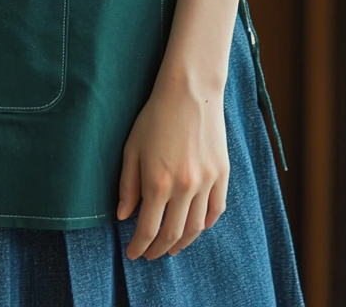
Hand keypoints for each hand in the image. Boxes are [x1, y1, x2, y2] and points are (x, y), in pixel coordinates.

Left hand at [117, 64, 228, 259]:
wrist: (190, 91)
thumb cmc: (155, 116)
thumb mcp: (132, 148)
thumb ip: (128, 185)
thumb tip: (124, 217)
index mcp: (158, 182)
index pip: (148, 229)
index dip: (139, 246)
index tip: (134, 254)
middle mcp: (184, 187)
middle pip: (172, 233)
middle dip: (159, 249)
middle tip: (150, 254)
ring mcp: (206, 181)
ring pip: (196, 227)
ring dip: (182, 242)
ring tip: (171, 246)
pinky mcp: (222, 173)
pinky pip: (216, 210)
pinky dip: (206, 224)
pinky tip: (196, 227)